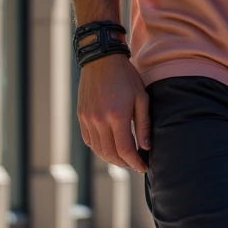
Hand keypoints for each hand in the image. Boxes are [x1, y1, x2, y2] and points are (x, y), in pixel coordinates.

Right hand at [77, 54, 150, 171]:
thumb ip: (144, 125)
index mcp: (117, 116)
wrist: (101, 59)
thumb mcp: (141, 98)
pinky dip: (99, 148)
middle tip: (134, 163)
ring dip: (111, 158)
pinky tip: (109, 147)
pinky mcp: (81, 116)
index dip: (135, 162)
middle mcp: (99, 120)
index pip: (125, 150)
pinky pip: (88, 140)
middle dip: (124, 163)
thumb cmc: (126, 77)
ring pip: (98, 150)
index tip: (143, 167)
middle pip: (110, 154)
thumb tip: (146, 147)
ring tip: (123, 158)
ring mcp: (88, 119)